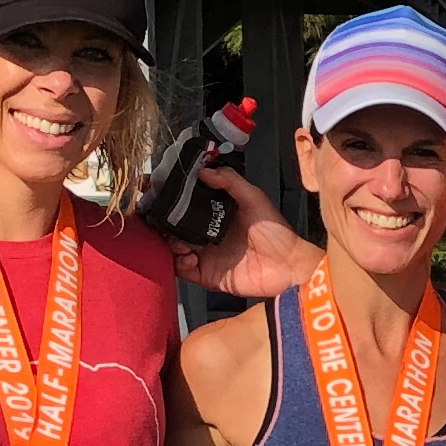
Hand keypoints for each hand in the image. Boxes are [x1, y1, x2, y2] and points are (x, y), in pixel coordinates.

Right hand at [166, 168, 319, 299]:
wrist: (287, 267)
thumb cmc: (276, 233)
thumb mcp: (254, 199)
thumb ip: (231, 181)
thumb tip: (204, 170)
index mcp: (215, 213)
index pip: (186, 204)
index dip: (171, 199)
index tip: (158, 192)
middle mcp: (206, 232)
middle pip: (173, 226)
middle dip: (163, 222)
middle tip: (160, 219)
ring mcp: (205, 254)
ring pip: (172, 247)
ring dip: (169, 243)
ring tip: (179, 242)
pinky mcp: (206, 274)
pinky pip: (181, 270)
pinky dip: (179, 263)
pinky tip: (190, 257)